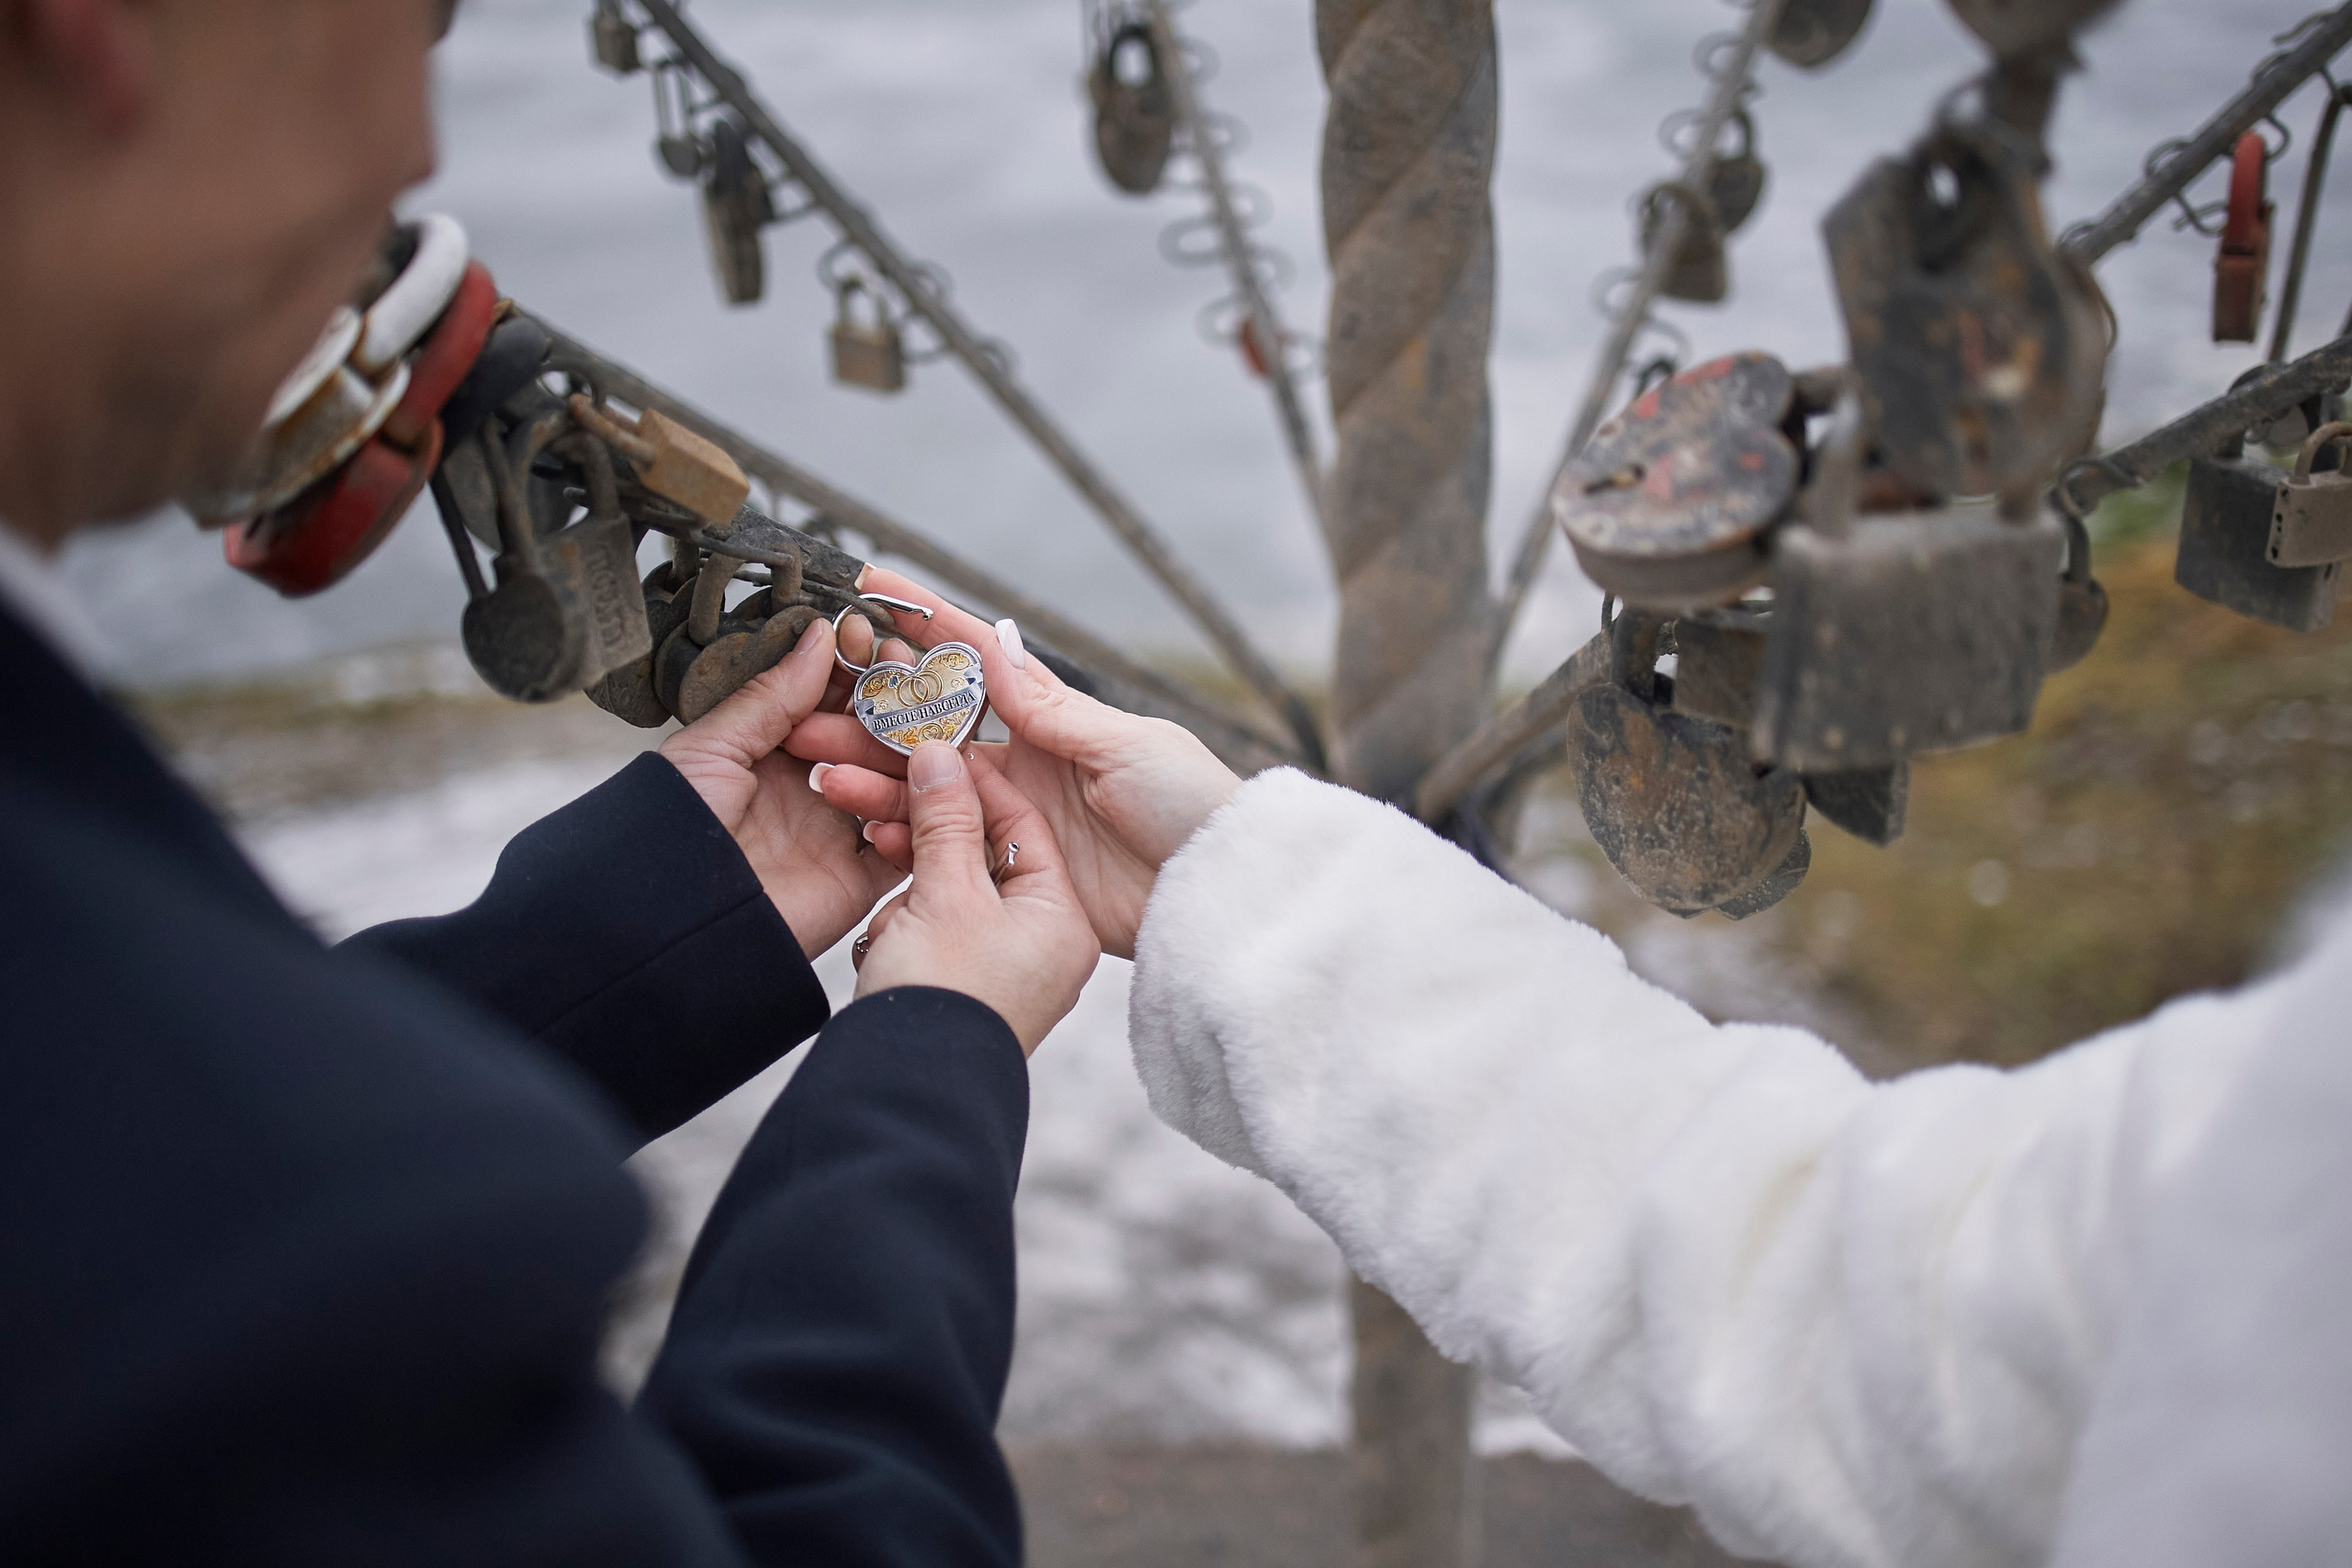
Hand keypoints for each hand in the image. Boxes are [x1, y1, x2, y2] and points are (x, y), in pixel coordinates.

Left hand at [660, 616, 902, 957]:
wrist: (671, 922)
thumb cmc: (671, 833)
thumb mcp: (713, 747)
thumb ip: (772, 695)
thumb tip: (820, 635)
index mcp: (769, 754)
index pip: (826, 700)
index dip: (851, 668)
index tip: (869, 638)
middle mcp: (808, 789)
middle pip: (869, 737)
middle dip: (889, 703)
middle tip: (902, 672)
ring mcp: (836, 833)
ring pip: (896, 783)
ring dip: (905, 754)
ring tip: (910, 728)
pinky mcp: (858, 880)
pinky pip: (906, 845)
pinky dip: (918, 819)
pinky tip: (918, 786)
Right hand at [787, 567, 1241, 958]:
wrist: (1215, 892)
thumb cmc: (1190, 805)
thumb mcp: (1124, 745)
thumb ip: (1049, 705)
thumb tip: (993, 638)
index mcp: (1052, 719)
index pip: (975, 660)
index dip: (923, 622)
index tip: (870, 585)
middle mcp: (1023, 763)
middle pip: (929, 730)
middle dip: (868, 717)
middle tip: (809, 712)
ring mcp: (1012, 818)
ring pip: (924, 790)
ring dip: (869, 780)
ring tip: (818, 773)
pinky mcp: (1010, 872)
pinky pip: (943, 850)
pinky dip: (901, 840)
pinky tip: (862, 831)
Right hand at [851, 742, 1099, 1054]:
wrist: (909, 1097)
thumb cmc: (951, 996)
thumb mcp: (950, 895)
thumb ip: (946, 818)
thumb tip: (939, 754)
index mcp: (1063, 917)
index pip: (1020, 821)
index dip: (970, 779)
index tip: (925, 751)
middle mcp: (1044, 943)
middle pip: (983, 854)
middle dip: (925, 833)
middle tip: (872, 799)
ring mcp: (1007, 969)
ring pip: (952, 893)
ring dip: (910, 885)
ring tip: (881, 892)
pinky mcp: (968, 988)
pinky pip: (938, 933)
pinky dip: (909, 922)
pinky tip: (885, 932)